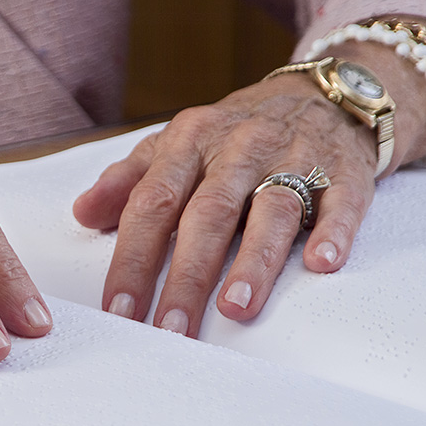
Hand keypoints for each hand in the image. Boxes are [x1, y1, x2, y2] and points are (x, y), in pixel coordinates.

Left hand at [72, 40, 425, 336]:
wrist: (321, 96)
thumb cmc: (235, 135)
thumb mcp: (177, 145)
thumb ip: (129, 180)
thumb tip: (81, 213)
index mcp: (189, 141)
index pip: (152, 203)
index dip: (132, 258)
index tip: (119, 309)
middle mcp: (238, 147)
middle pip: (207, 214)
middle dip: (186, 275)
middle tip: (172, 329)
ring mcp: (292, 157)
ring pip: (271, 208)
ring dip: (253, 261)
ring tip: (235, 308)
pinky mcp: (343, 173)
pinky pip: (339, 201)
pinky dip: (332, 231)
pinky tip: (321, 264)